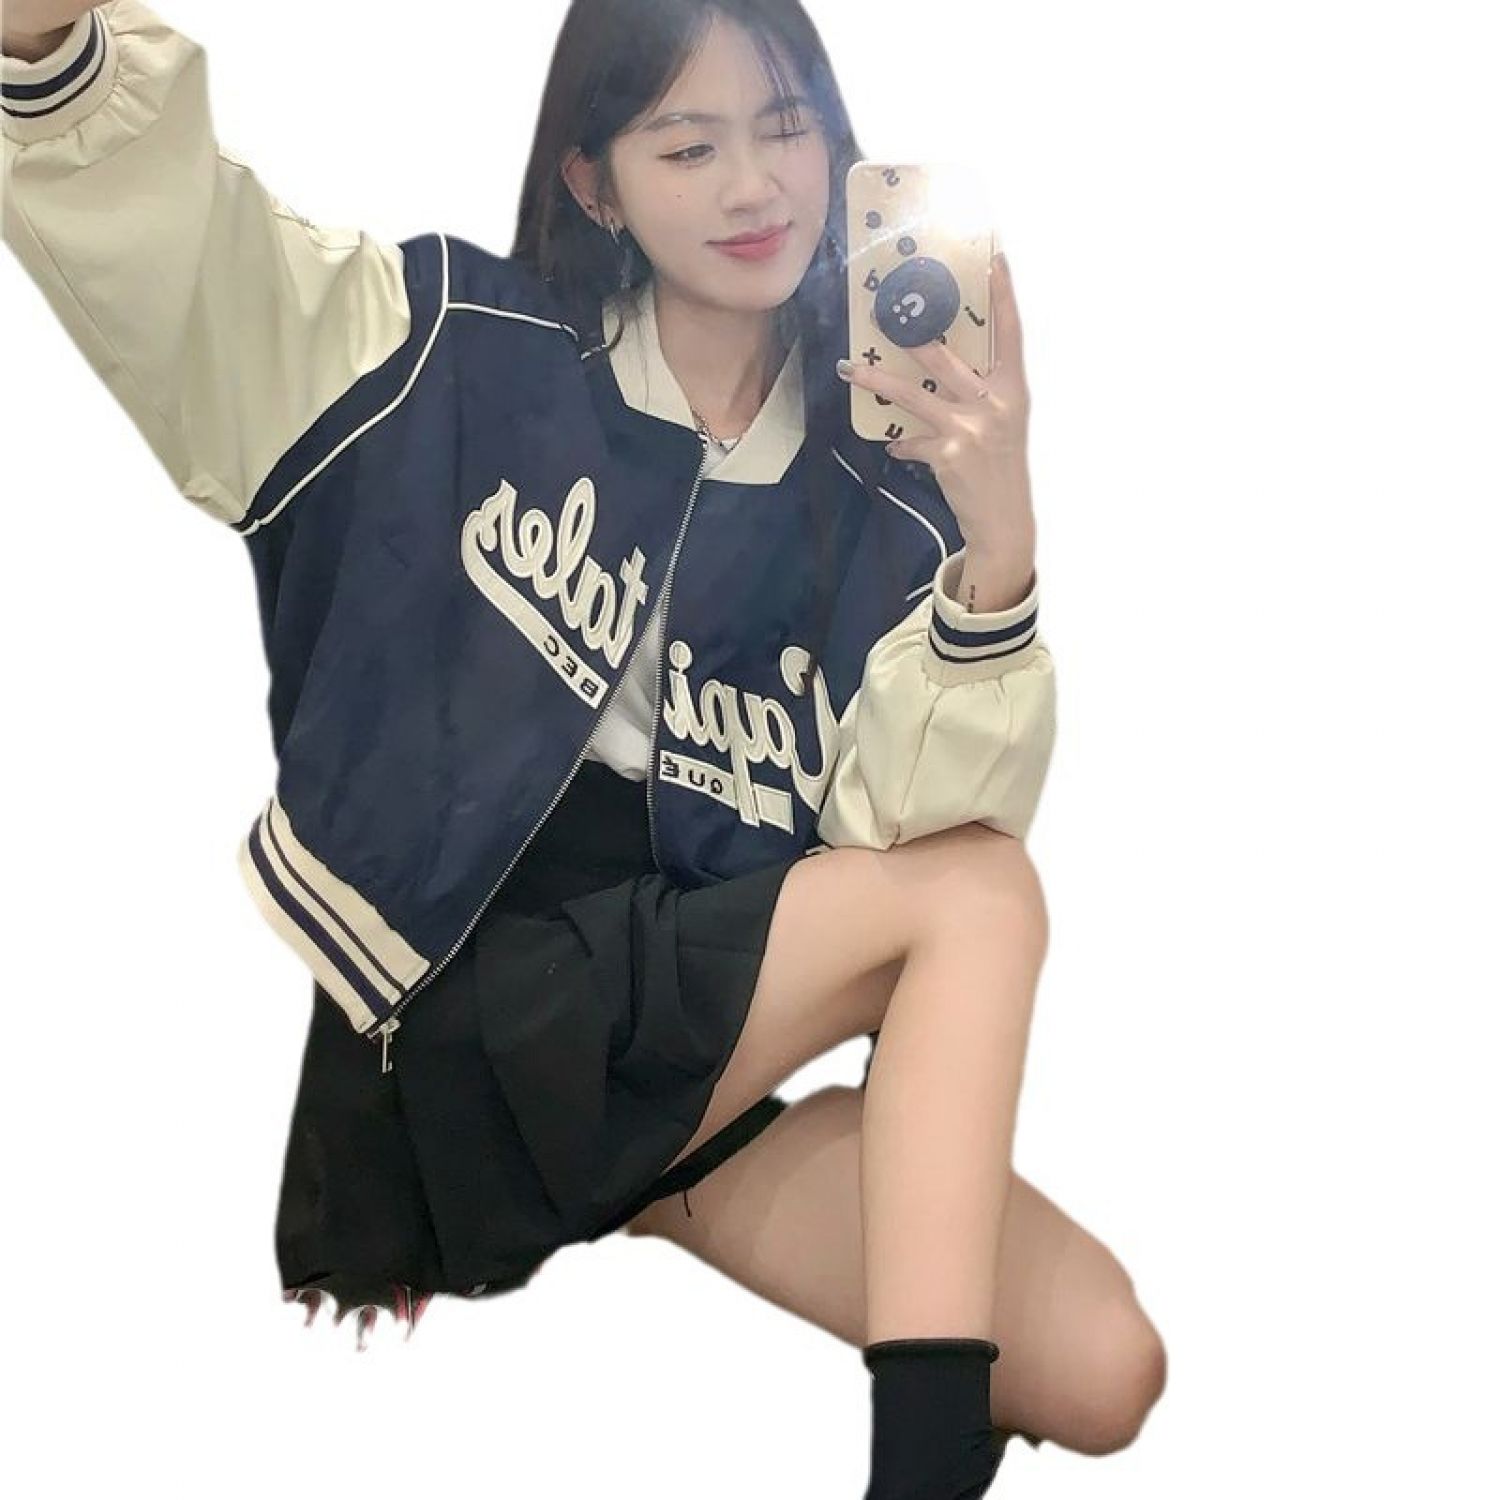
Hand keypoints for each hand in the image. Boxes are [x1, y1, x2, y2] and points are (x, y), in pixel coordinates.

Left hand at [839, 251, 1034, 554]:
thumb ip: (980, 395)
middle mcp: (994, 405)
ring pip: (913, 395)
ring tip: (849, 369)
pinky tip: (896, 443)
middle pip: (945, 358)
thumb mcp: (1004, 425)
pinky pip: (911, 440)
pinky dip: (903, 442)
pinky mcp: (947, 454)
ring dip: (877, 381)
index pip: (1011, 334)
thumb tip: (938, 369)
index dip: (1005, 297)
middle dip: (912, 333)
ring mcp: (969, 429)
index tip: (996, 261)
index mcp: (1013, 392)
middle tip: (885, 310)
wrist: (1004, 519)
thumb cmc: (1001, 468)